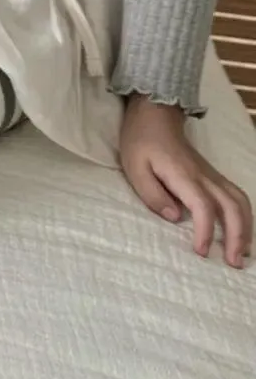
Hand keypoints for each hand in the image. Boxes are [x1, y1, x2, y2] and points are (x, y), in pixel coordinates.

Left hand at [120, 96, 252, 268]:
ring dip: (246, 228)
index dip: (205, 231)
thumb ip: (153, 195)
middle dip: (238, 236)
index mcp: (183, 175)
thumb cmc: (140, 142)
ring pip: (241, 201)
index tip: (200, 252)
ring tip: (242, 254)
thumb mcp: (134, 169)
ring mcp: (212, 175)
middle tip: (233, 263)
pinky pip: (237, 197)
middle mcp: (205, 176)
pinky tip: (240, 232)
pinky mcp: (213, 175)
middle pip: (233, 207)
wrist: (154, 115)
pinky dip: (244, 216)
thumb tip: (175, 218)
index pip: (203, 207)